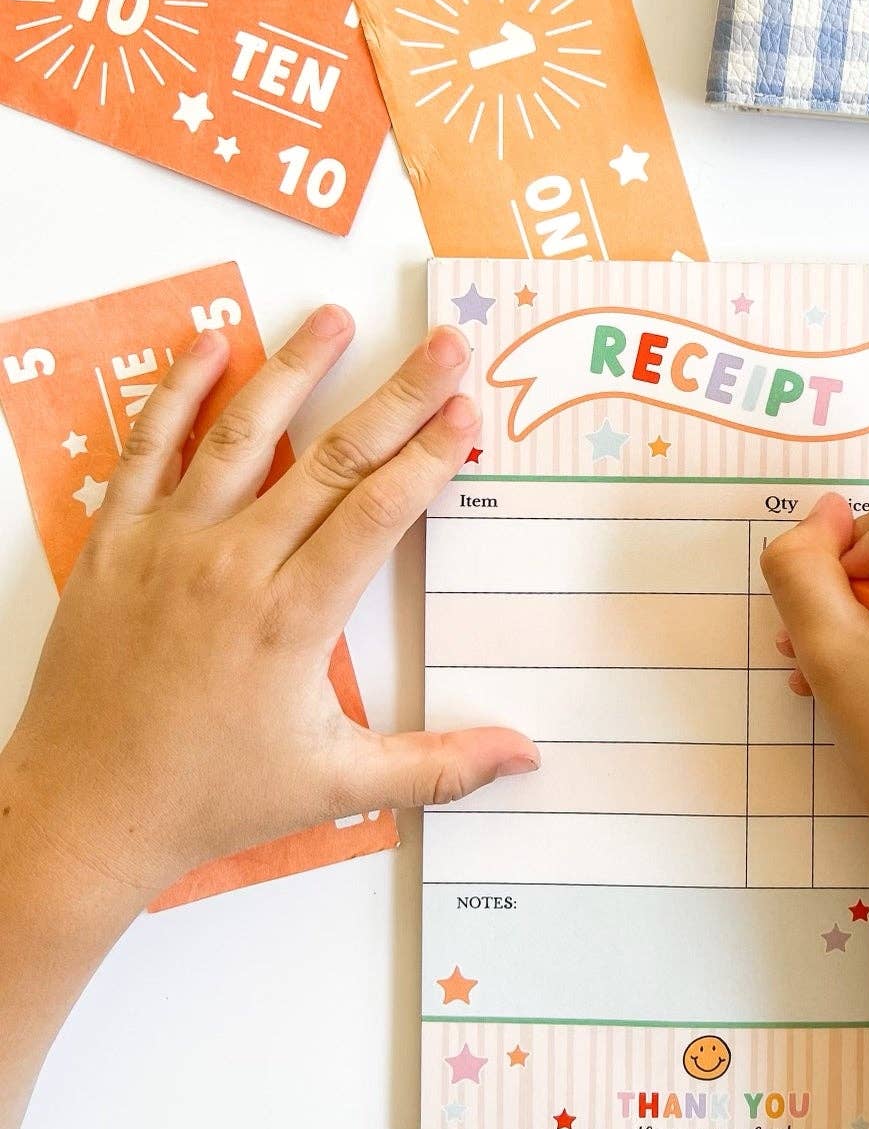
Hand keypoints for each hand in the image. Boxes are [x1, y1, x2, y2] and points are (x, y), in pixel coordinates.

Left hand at [1, 307, 536, 908]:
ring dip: (294, 369)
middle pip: (331, 459)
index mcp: (292, 619)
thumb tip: (524, 755)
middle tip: (442, 343)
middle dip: (397, 395)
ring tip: (336, 318)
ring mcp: (169, 546)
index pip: (378, 513)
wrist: (84, 810)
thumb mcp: (334, 785)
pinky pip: (148, 450)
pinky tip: (210, 347)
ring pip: (241, 435)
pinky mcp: (116, 544)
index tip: (465, 407)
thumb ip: (437, 765)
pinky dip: (178, 393)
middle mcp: (233, 567)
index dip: (428, 454)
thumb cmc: (208, 798)